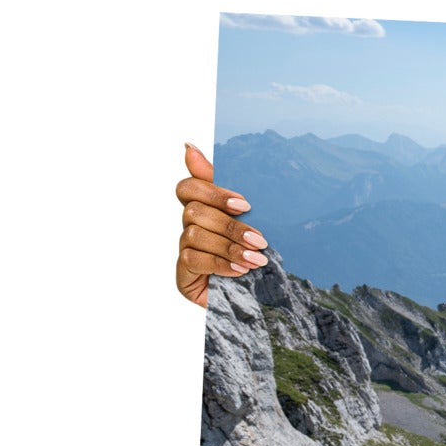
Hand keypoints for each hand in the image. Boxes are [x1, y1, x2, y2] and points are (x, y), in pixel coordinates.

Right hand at [175, 143, 265, 307]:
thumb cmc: (256, 253)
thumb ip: (226, 187)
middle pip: (194, 212)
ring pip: (195, 235)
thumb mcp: (251, 219)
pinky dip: (220, 263)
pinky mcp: (183, 275)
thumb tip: (188, 146)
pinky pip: (193, 260)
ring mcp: (184, 251)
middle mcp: (189, 227)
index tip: (245, 205)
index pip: (188, 187)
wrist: (263, 300)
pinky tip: (241, 271)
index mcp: (204, 209)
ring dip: (229, 247)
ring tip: (257, 260)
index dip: (213, 192)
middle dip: (230, 225)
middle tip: (261, 239)